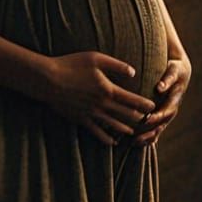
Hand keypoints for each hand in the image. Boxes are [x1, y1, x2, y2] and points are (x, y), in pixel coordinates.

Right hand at [33, 52, 156, 145]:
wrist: (48, 79)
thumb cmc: (71, 64)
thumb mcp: (96, 58)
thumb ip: (116, 65)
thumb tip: (134, 72)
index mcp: (107, 90)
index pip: (132, 100)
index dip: (144, 104)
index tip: (153, 107)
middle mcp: (102, 105)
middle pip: (125, 114)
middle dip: (138, 118)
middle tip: (148, 121)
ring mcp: (91, 114)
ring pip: (113, 126)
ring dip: (125, 130)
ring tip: (134, 133)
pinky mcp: (80, 119)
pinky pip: (96, 132)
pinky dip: (106, 139)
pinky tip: (112, 143)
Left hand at [133, 56, 190, 146]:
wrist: (180, 71)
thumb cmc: (175, 68)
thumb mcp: (173, 70)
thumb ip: (168, 79)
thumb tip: (159, 87)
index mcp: (175, 99)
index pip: (166, 111)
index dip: (157, 116)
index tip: (146, 120)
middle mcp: (172, 109)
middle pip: (162, 124)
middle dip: (150, 131)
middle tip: (136, 137)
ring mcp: (167, 114)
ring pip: (158, 129)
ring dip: (147, 137)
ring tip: (133, 142)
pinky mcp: (161, 116)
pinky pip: (155, 129)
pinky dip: (147, 137)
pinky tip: (135, 142)